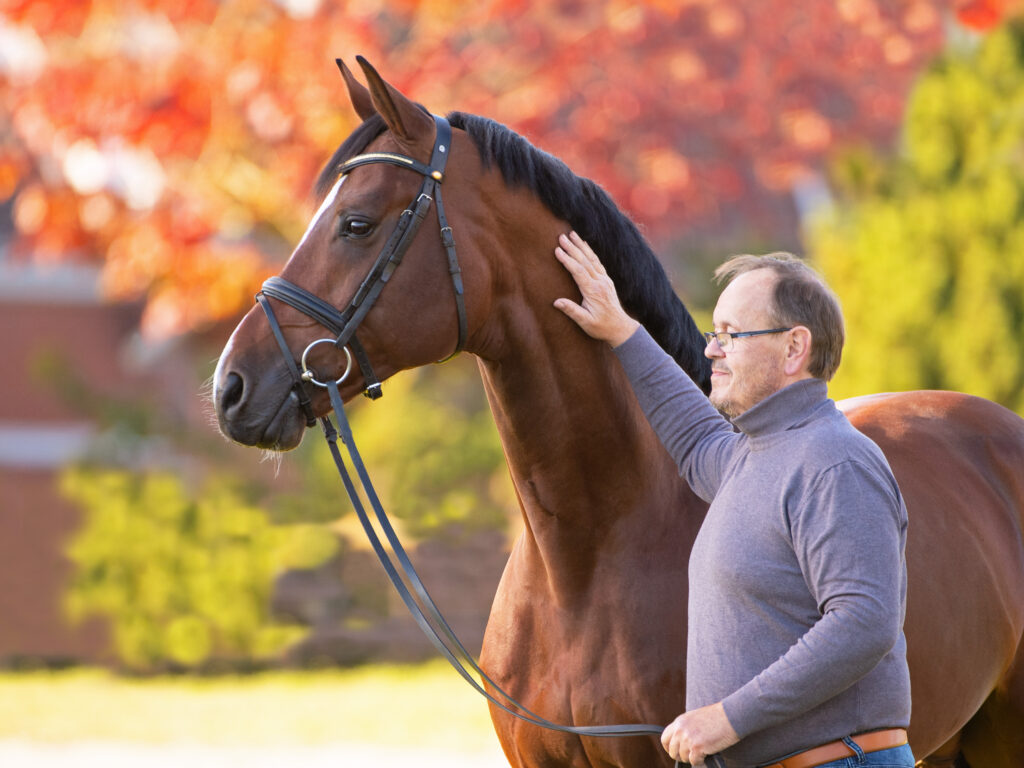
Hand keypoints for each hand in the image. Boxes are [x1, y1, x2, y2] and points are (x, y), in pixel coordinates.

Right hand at [553, 231, 639, 346]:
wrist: (620, 328)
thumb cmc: (601, 327)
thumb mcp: (585, 322)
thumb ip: (572, 311)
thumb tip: (556, 302)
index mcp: (593, 291)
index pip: (578, 272)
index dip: (567, 260)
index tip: (557, 250)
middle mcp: (600, 282)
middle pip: (584, 261)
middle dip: (572, 248)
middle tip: (561, 236)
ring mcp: (605, 279)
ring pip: (592, 259)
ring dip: (581, 245)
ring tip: (572, 234)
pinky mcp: (607, 280)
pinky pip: (597, 262)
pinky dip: (590, 252)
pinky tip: (585, 245)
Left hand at [660, 702, 738, 765]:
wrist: (731, 715)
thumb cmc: (717, 717)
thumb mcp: (695, 718)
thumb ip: (686, 728)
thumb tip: (681, 742)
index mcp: (679, 721)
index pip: (665, 738)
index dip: (669, 748)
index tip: (675, 752)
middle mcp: (681, 729)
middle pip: (672, 751)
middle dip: (679, 756)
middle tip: (689, 756)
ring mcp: (688, 738)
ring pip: (683, 757)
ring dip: (692, 758)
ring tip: (702, 752)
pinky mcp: (697, 747)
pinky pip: (694, 761)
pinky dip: (700, 761)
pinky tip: (707, 754)